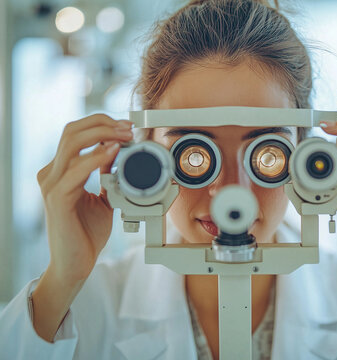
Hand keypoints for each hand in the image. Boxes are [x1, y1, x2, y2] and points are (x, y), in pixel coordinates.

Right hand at [36, 114, 132, 285]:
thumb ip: (105, 176)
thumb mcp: (103, 197)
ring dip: (102, 135)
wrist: (75, 263)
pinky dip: (95, 157)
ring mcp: (52, 185)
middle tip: (128, 127)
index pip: (76, 133)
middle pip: (72, 131)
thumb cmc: (85, 232)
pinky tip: (112, 153)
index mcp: (60, 170)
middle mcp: (52, 173)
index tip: (126, 126)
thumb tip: (118, 155)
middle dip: (103, 124)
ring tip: (125, 136)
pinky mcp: (56, 199)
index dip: (101, 124)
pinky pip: (75, 170)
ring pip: (72, 143)